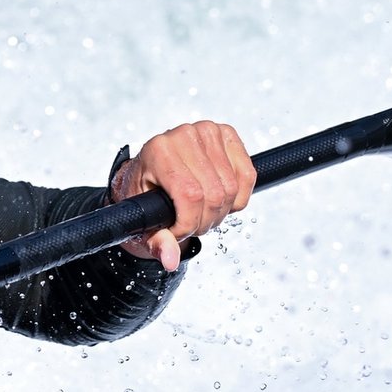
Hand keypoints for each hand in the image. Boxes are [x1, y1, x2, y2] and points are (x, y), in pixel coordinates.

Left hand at [111, 120, 255, 270]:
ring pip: (231, 188)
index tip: (177, 232)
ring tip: (202, 213)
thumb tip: (170, 260)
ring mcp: (207, 131)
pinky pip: (247, 175)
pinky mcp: (226, 134)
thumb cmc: (144, 196)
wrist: (149, 174)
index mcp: (158, 151)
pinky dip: (238, 197)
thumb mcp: (144, 221)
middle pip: (214, 195)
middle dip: (205, 221)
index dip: (189, 224)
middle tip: (191, 225)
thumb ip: (157, 242)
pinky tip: (220, 200)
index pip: (191, 196)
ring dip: (221, 211)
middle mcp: (183, 135)